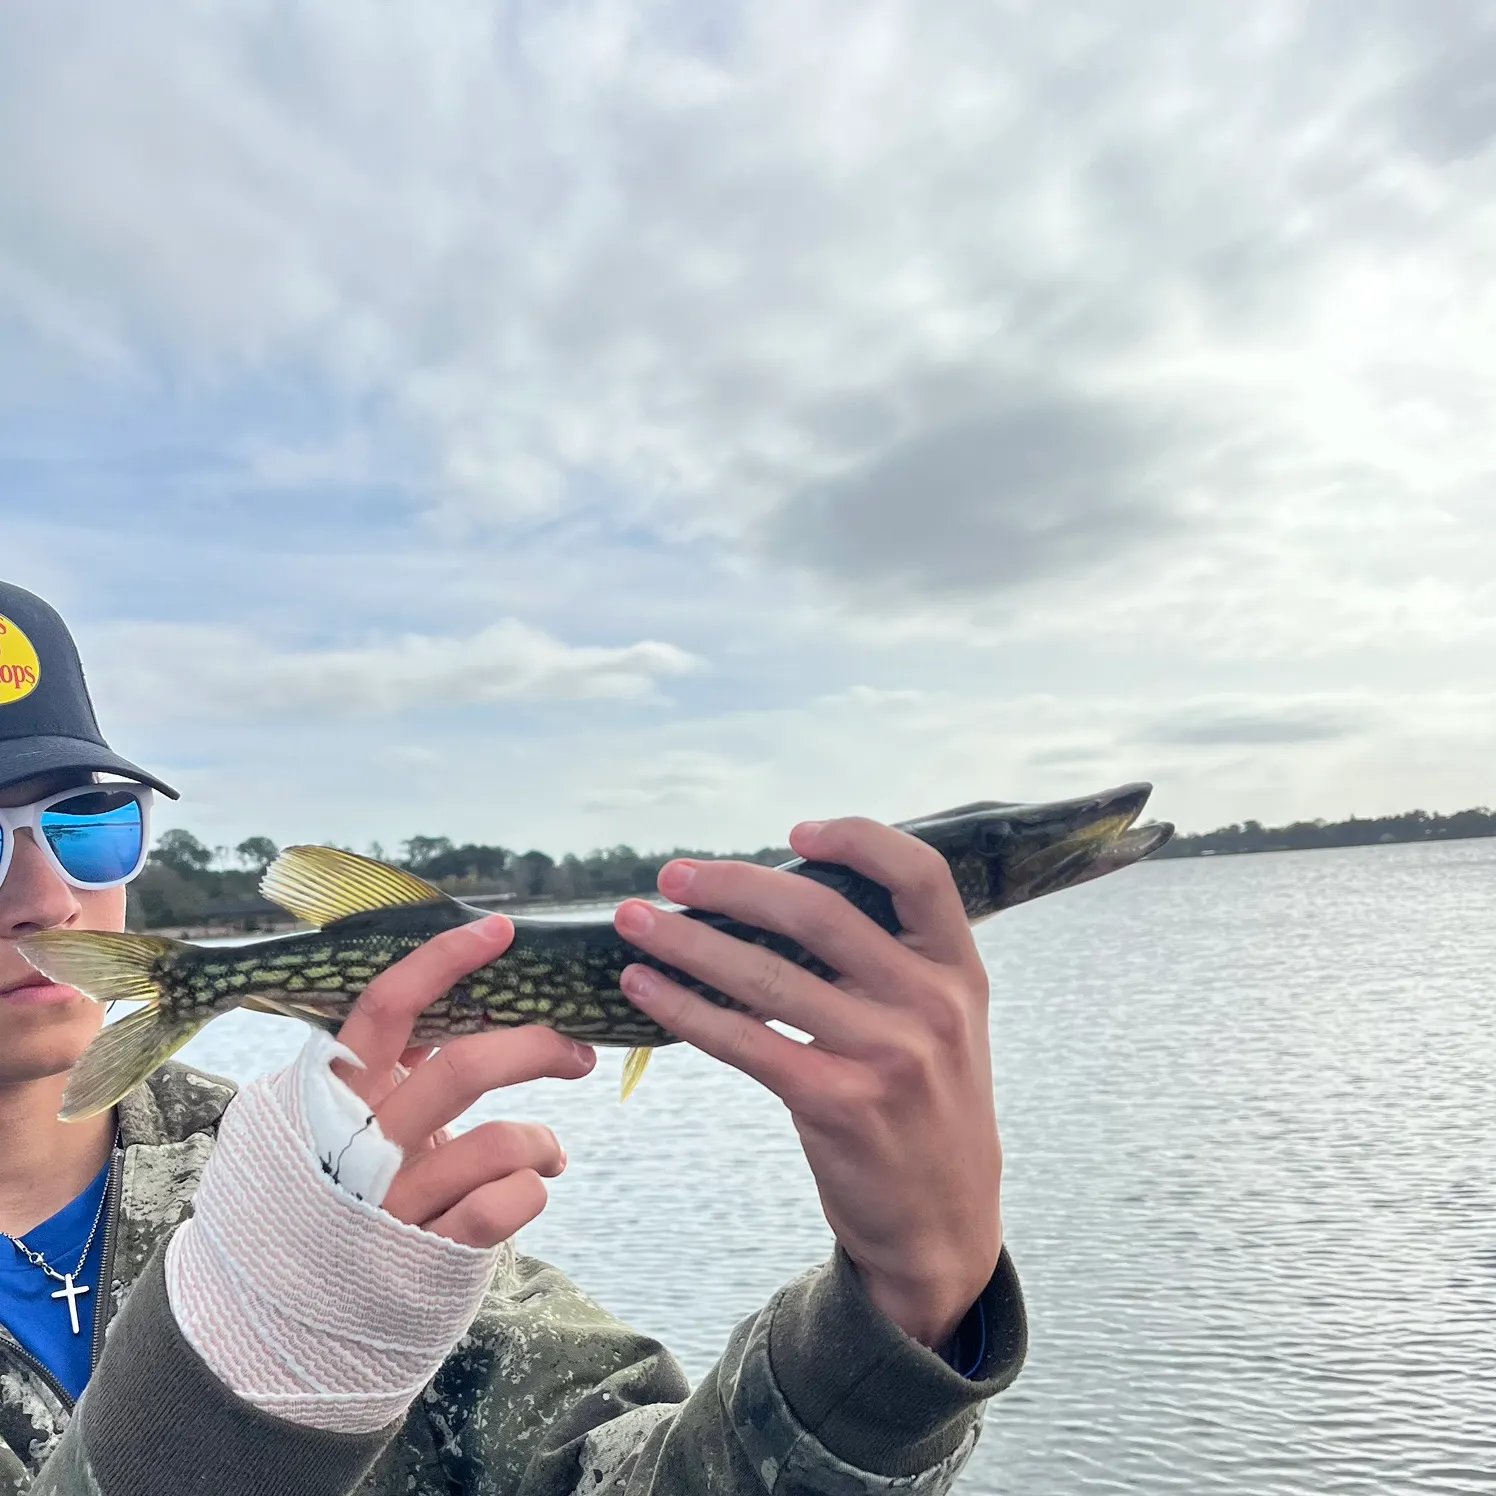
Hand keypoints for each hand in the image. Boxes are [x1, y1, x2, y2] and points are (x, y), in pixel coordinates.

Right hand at [331, 915, 596, 1246]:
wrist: (297, 1312)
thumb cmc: (350, 1188)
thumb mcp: (355, 1119)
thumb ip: (395, 1066)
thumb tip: (460, 990)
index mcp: (341, 1093)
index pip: (385, 1006)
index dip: (443, 961)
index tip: (499, 930)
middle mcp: (362, 1144)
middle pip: (463, 1068)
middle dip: (536, 1049)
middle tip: (576, 1052)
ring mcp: (394, 1202)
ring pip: (500, 1142)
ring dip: (542, 1139)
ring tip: (550, 1149)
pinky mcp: (428, 1253)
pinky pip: (507, 1204)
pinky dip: (534, 1187)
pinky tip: (532, 1188)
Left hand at [613, 819, 1000, 1348]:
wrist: (945, 1224)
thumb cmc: (926, 1106)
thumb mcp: (941, 1025)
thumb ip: (890, 964)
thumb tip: (779, 901)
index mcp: (960, 970)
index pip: (919, 873)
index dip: (856, 838)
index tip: (792, 833)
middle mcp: (932, 1004)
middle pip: (820, 913)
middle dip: (734, 886)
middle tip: (673, 875)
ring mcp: (888, 1055)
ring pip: (767, 975)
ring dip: (688, 942)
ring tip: (635, 923)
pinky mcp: (839, 1104)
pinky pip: (746, 1041)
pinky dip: (686, 1008)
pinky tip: (645, 989)